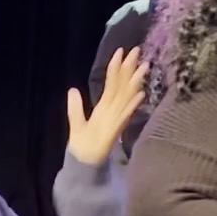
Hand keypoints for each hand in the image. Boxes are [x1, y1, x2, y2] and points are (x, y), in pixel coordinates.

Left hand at [65, 47, 146, 164]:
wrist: (83, 165)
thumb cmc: (82, 146)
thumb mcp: (76, 122)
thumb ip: (75, 107)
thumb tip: (73, 90)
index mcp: (103, 107)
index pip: (111, 84)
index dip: (115, 68)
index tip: (120, 51)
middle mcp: (111, 111)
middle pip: (122, 86)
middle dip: (129, 68)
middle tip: (137, 50)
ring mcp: (114, 120)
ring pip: (126, 97)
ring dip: (135, 82)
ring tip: (144, 67)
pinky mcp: (113, 131)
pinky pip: (123, 115)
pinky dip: (132, 105)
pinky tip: (140, 95)